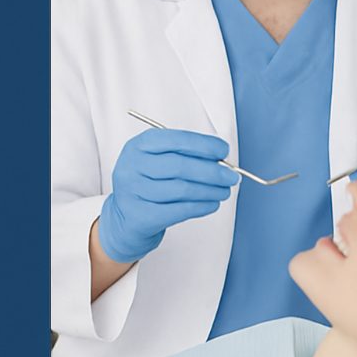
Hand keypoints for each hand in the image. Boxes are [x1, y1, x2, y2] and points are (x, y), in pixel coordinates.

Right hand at [97, 128, 237, 263]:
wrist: (125, 216)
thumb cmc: (148, 181)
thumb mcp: (157, 159)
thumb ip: (185, 154)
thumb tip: (221, 160)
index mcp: (139, 145)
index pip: (175, 140)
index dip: (203, 145)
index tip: (224, 150)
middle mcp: (132, 166)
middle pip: (180, 166)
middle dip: (212, 171)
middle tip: (232, 176)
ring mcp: (134, 192)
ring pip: (181, 190)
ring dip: (210, 190)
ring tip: (224, 191)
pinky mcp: (141, 216)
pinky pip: (179, 210)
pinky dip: (201, 206)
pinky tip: (212, 204)